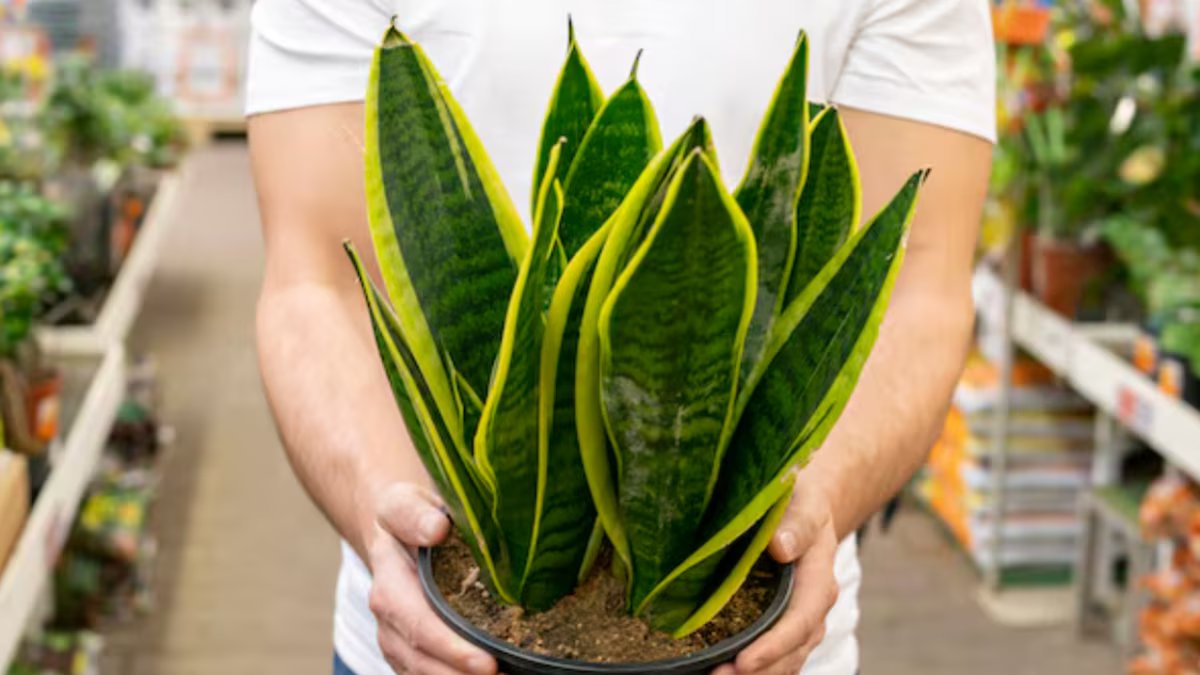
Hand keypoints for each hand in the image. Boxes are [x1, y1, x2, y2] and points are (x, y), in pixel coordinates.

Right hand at [367, 483, 498, 674]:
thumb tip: (436, 529)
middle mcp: (390, 621)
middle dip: (462, 674)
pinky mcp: (413, 650)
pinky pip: (431, 672)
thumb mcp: (405, 503)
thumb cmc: (408, 516)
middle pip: (423, 660)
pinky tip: (500, 674)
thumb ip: (414, 514)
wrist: (394, 531)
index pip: (417, 623)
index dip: (451, 647)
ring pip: (425, 674)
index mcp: (389, 585)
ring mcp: (399, 639)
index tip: (486, 662)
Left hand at [712, 484, 839, 674]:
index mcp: (818, 583)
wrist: (804, 512)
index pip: (799, 622)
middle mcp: (812, 611)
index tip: (744, 662)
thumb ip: (795, 523)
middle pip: (790, 652)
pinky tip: (716, 669)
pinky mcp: (781, 628)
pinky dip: (751, 669)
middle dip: (758, 671)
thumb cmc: (800, 504)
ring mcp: (798, 624)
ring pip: (782, 662)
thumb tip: (780, 547)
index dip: (773, 646)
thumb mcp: (802, 504)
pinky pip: (772, 658)